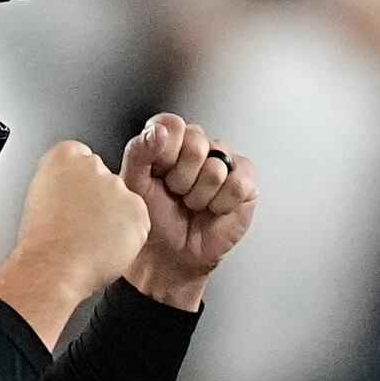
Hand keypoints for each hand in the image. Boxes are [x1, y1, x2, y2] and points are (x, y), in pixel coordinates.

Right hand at [12, 140, 150, 299]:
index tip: (72, 201)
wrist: (52, 267)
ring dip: (113, 219)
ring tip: (90, 240)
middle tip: (81, 224)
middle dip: (99, 201)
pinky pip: (136, 223)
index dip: (78, 186)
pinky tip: (104, 248)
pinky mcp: (137, 209)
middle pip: (105, 180)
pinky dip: (126, 237)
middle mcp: (94, 165)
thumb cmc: (41, 241)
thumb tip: (74, 189)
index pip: (81, 160)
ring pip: (122, 202)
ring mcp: (117, 186)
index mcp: (64, 155)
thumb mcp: (38, 196)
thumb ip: (61, 182)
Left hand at [119, 113, 256, 309]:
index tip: (157, 172)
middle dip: (180, 177)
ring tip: (191, 204)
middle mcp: (199, 146)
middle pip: (196, 142)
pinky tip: (211, 210)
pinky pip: (236, 185)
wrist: (169, 256)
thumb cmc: (152, 219)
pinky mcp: (245, 184)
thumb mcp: (134, 184)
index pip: (171, 124)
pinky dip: (220, 205)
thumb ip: (139, 151)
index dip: (163, 151)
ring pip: (214, 168)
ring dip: (198, 196)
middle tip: (175, 193)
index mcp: (170, 140)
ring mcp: (224, 163)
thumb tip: (158, 130)